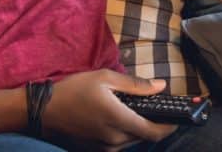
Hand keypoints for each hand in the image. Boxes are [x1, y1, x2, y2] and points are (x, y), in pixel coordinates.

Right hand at [41, 69, 176, 150]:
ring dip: (137, 128)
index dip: (169, 127)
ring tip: (133, 109)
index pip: (154, 132)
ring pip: (131, 140)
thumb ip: (136, 84)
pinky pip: (117, 144)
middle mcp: (114, 139)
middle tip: (154, 106)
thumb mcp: (106, 78)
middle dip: (153, 123)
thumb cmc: (74, 89)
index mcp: (119, 120)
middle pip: (144, 136)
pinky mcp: (95, 150)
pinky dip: (124, 132)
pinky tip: (117, 117)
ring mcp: (104, 147)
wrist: (44, 110)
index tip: (177, 117)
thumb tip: (161, 86)